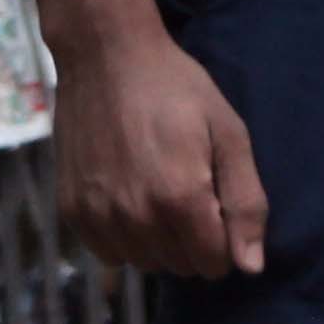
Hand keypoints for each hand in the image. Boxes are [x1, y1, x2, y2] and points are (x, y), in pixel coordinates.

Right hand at [48, 22, 269, 278]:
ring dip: (157, 239)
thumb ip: (245, 202)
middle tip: (184, 185)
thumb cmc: (175, 88)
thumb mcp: (228, 132)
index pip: (214, 264)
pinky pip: (109, 253)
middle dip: (192, 238)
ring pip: (145, 263)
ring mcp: (99, 217)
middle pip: (181, 266)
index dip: (223, 236)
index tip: (213, 199)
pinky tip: (126, 194)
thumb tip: (251, 267)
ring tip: (155, 187)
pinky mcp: (72, 212)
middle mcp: (137, 218)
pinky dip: (122, 235)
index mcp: (181, 199)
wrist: (105, 56)